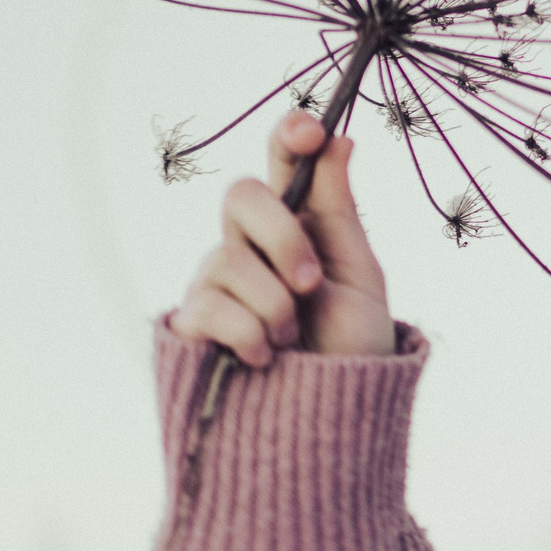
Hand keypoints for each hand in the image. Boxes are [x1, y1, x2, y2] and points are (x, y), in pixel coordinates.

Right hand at [171, 111, 393, 364]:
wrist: (332, 419)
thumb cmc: (350, 347)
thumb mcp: (358, 275)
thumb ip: (339, 210)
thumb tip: (339, 137)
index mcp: (297, 225)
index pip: (283, 164)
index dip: (289, 136)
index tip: (310, 132)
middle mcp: (250, 246)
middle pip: (240, 195)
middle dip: (283, 237)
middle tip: (311, 283)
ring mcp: (217, 284)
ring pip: (227, 258)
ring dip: (274, 305)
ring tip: (293, 339)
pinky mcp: (192, 325)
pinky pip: (207, 305)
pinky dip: (248, 333)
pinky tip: (265, 358)